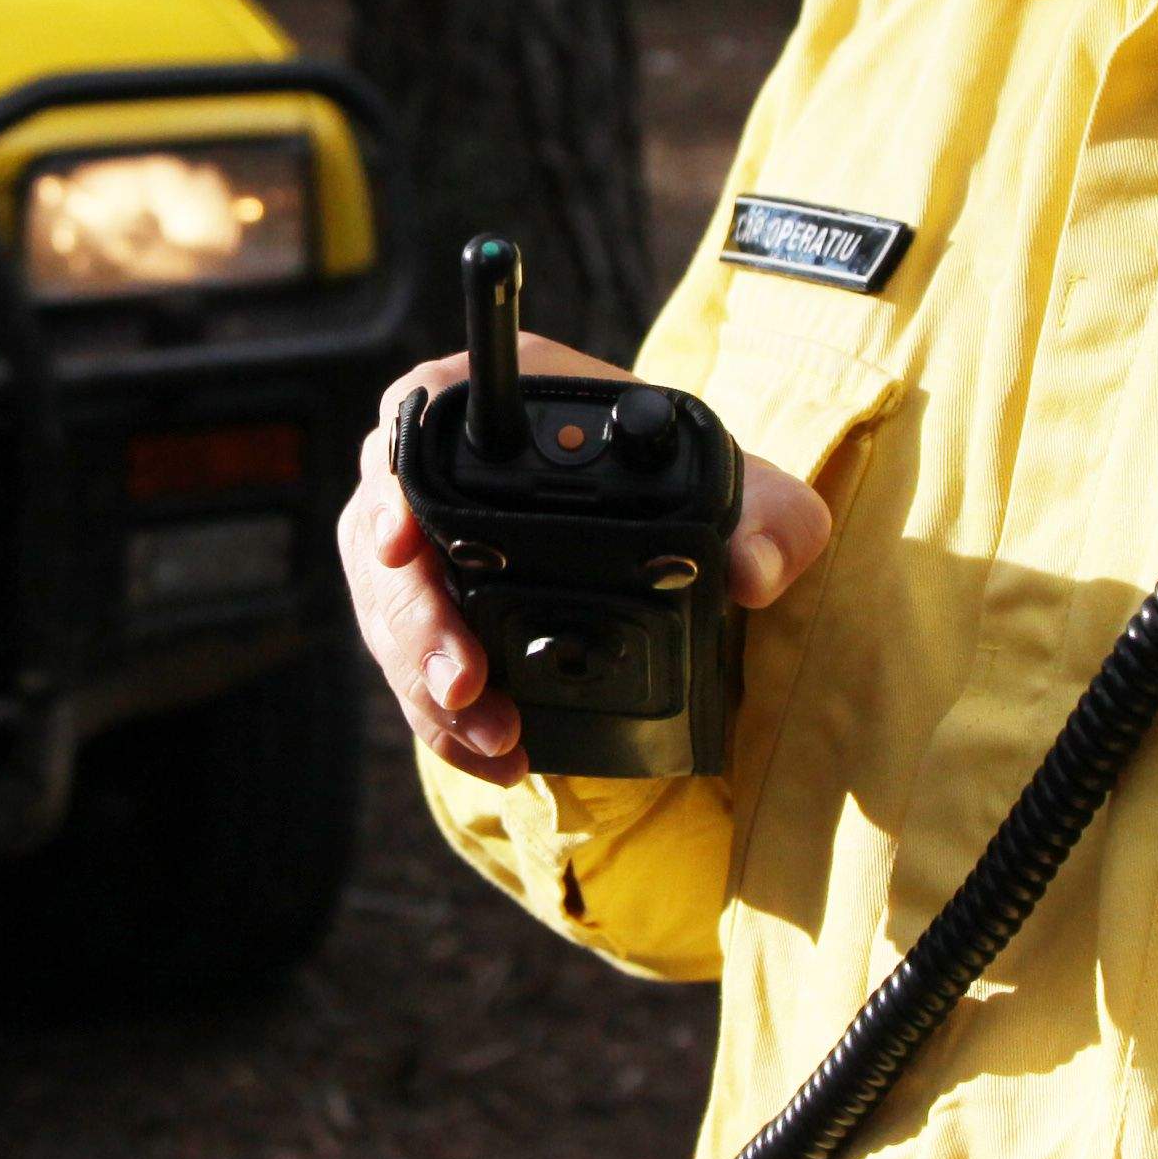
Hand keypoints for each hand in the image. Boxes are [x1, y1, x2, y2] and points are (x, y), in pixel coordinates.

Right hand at [337, 340, 831, 783]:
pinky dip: (442, 717)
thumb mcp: (753, 498)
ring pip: (386, 609)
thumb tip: (755, 571)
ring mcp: (427, 540)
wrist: (680, 547)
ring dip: (426, 684)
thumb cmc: (698, 495)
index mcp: (517, 403)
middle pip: (384, 531)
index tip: (398, 543)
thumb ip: (773, 520)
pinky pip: (407, 662)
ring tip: (494, 737)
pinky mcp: (428, 607)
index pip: (423, 410)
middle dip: (416, 622)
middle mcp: (450, 464)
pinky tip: (490, 755)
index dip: (394, 477)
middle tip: (464, 683)